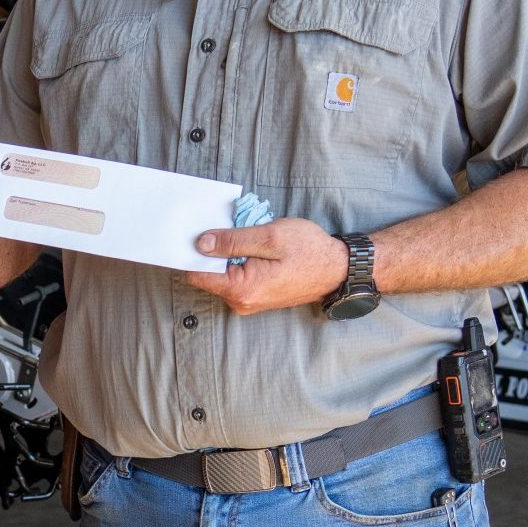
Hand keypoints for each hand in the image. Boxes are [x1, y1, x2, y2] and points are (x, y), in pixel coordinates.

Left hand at [184, 217, 348, 315]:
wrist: (338, 268)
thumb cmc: (309, 250)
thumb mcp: (269, 237)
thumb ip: (232, 241)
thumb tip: (200, 243)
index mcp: (242, 289)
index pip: (197, 274)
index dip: (190, 252)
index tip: (189, 232)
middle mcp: (242, 301)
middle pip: (207, 274)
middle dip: (210, 250)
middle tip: (219, 225)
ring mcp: (249, 301)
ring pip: (222, 274)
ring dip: (225, 254)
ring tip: (241, 233)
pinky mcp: (256, 295)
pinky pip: (235, 277)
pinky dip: (236, 260)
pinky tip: (249, 245)